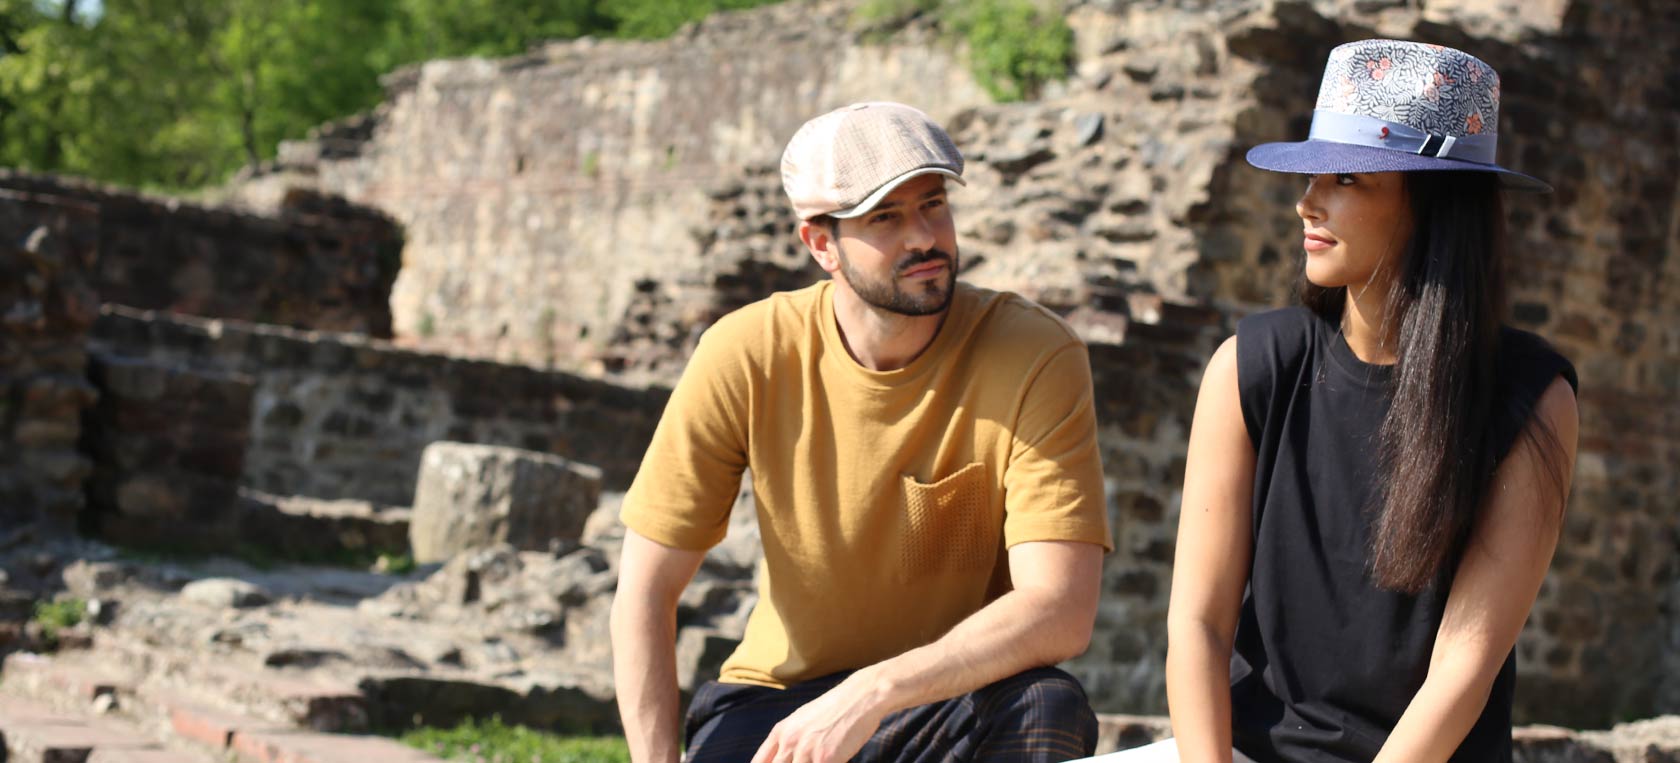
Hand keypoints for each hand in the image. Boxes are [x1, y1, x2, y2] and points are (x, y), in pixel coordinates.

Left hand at [749, 672, 891, 762]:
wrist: (861, 696)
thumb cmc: (835, 709)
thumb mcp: (803, 720)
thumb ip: (788, 739)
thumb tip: (780, 758)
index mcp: (781, 732)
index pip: (759, 762)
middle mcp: (789, 741)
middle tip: (805, 762)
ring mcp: (806, 751)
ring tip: (820, 760)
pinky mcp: (824, 759)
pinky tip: (834, 761)